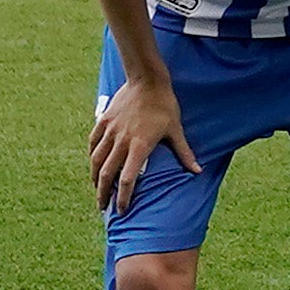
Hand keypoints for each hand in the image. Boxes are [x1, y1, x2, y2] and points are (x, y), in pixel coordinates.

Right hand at [90, 75, 197, 214]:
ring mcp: (110, 131)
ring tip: (96, 190)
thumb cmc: (164, 105)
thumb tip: (197, 171)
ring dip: (95, 178)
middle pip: (107, 174)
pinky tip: (93, 164)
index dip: (123, 197)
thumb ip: (184, 153)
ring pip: (96, 160)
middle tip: (104, 208)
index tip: (122, 209)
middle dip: (104, 194)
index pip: (127, 179)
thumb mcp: (176, 129)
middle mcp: (121, 141)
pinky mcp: (103, 121)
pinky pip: (93, 143)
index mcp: (140, 146)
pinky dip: (92, 156)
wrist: (147, 80)